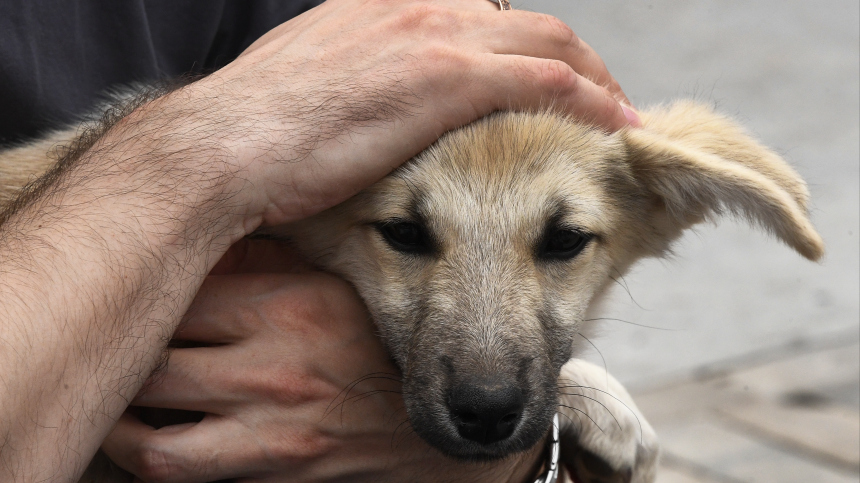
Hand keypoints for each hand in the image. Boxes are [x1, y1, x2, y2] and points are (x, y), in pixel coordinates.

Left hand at [101, 239, 543, 481]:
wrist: (448, 426)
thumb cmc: (388, 345)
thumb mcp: (342, 287)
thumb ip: (276, 264)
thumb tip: (209, 241)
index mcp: (289, 308)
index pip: (180, 294)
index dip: (140, 290)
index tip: (126, 286)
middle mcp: (272, 371)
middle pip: (153, 364)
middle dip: (122, 357)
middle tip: (108, 345)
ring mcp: (270, 430)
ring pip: (151, 437)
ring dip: (120, 423)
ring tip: (115, 402)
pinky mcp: (272, 473)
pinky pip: (184, 474)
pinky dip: (151, 459)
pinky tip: (149, 437)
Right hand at [157, 0, 637, 225]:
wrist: (227, 146)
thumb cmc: (260, 130)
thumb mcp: (312, 81)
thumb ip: (355, 75)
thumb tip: (369, 102)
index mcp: (384, 5)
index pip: (479, 13)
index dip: (521, 44)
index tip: (541, 79)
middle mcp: (415, 6)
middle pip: (526, 20)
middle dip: (573, 58)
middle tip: (598, 98)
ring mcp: (434, 36)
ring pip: (548, 41)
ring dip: (594, 78)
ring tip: (617, 114)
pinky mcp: (445, 78)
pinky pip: (546, 80)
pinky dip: (590, 101)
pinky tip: (615, 126)